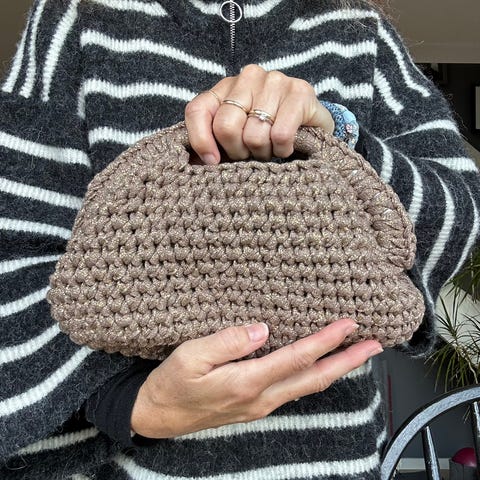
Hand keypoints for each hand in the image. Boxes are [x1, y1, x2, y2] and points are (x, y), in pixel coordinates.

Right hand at [131, 319, 382, 438]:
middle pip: (313, 379)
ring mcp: (260, 406)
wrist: (159, 415)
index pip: (296, 358)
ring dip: (334, 369)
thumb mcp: (191, 356)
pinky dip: (314, 376)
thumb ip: (228, 341)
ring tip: (355, 354)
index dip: (325, 341)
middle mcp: (260, 398)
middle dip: (347, 361)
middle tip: (373, 345)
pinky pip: (294, 390)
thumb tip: (262, 330)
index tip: (348, 325)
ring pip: (307, 387)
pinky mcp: (255, 406)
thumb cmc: (172, 383)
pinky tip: (319, 367)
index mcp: (246, 382)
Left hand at [184, 64, 333, 163]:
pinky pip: (281, 135)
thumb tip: (196, 163)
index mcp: (225, 88)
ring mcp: (275, 81)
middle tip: (250, 153)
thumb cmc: (266, 134)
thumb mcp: (234, 138)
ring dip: (263, 152)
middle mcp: (248, 77)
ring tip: (270, 147)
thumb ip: (211, 145)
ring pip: (254, 135)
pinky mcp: (300, 92)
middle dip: (238, 151)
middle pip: (226, 127)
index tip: (213, 162)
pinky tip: (286, 146)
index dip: (201, 141)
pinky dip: (282, 149)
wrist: (311, 126)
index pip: (198, 111)